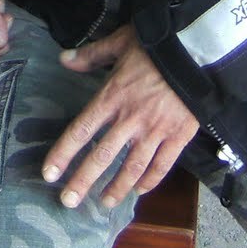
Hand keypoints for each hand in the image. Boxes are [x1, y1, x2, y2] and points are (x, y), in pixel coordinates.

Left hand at [42, 25, 198, 209]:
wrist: (197, 50)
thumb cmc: (156, 45)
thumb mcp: (119, 43)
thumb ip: (91, 55)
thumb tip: (63, 59)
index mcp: (112, 96)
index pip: (81, 130)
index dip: (63, 153)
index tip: (49, 173)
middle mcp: (131, 118)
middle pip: (102, 156)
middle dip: (83, 181)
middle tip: (68, 202)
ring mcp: (156, 130)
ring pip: (132, 167)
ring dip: (116, 187)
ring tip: (103, 203)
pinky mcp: (179, 136)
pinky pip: (163, 165)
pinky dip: (150, 180)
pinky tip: (139, 191)